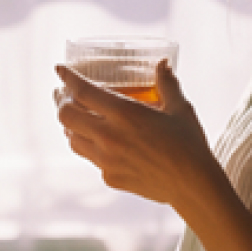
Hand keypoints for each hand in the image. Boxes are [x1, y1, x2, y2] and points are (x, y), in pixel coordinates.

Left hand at [54, 59, 217, 207]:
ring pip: (72, 139)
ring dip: (71, 125)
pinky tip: (100, 142)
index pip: (82, 91)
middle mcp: (108, 136)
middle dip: (60, 102)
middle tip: (63, 94)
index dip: (67, 78)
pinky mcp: (109, 177)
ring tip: (77, 116)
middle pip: (65, 116)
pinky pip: (91, 158)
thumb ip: (167, 83)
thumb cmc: (189, 144)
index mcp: (124, 113)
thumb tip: (162, 63)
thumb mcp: (179, 108)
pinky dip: (90, 146)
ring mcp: (106, 159)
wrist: (192, 186)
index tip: (59, 69)